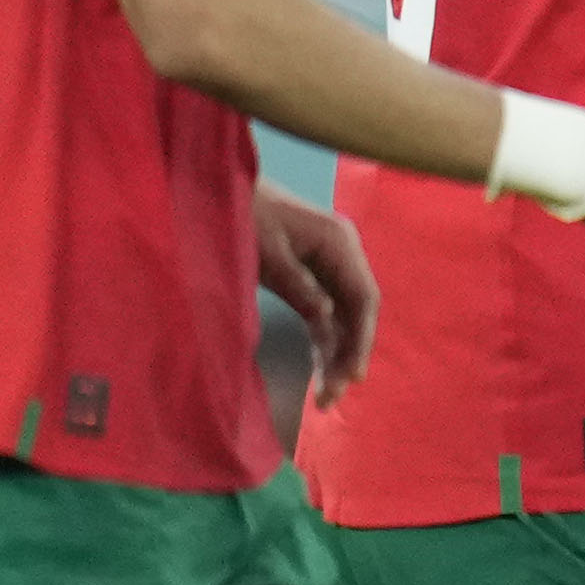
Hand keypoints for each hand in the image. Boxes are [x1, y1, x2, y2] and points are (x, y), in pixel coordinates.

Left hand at [256, 183, 378, 408]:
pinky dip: (322, 342)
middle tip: (333, 395)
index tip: (352, 374)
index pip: (363, 297)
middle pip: (356, 312)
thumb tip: (324, 316)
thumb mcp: (266, 251)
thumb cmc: (243, 214)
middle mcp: (342, 254)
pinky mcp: (310, 275)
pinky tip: (319, 371)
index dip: (361, 337)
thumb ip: (296, 283)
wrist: (221, 188)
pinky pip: (325, 314)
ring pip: (342, 318)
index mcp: (338, 242)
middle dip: (348, 354)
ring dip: (335, 354)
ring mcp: (328, 265)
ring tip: (325, 396)